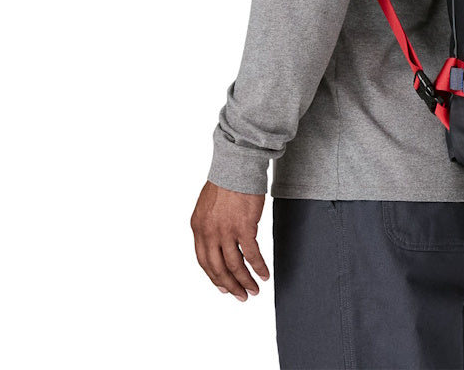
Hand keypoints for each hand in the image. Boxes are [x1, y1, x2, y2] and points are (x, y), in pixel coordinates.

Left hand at [191, 180, 269, 300]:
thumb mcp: (208, 206)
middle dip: (230, 285)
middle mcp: (209, 233)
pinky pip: (251, 254)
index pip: (204, 261)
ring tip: (254, 290)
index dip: (214, 277)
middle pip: (218, 268)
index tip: (224, 287)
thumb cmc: (226, 182)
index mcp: (198, 228)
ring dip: (245, 281)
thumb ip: (210, 226)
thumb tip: (219, 242)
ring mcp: (226, 231)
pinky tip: (264, 274)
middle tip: (240, 296)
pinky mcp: (244, 227)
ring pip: (234, 265)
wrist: (237, 166)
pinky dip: (258, 267)